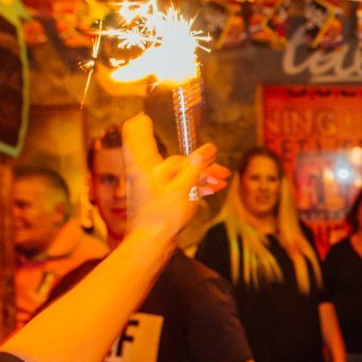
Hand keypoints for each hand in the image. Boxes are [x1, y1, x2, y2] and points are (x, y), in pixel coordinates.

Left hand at [122, 115, 229, 239]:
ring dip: (201, 176)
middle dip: (199, 162)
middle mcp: (147, 175)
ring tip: (223, 180)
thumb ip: (196, 167)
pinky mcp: (160, 202)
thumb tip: (206, 150)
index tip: (141, 117)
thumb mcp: (184, 188)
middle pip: (174, 162)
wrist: (153, 244)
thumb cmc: (162, 215)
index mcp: (146, 167)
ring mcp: (153, 190)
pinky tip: (211, 190)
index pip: (138, 139)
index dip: (140, 128)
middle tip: (221, 167)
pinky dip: (195, 187)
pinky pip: (180, 188)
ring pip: (180, 176)